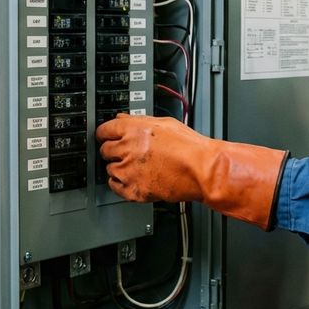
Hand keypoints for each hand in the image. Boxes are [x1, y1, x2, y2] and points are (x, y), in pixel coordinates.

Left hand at [96, 113, 288, 229]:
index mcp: (134, 129)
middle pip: (104, 150)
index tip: (108, 137)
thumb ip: (140, 120)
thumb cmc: (191, 147)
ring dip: (118, 167)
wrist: (203, 170)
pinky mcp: (133, 190)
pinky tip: (134, 178)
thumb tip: (123, 118)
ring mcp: (129, 171)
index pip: (104, 130)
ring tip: (136, 167)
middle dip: (113, 150)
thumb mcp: (165, 123)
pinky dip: (121, 183)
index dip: (106, 133)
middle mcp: (127, 149)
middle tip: (126, 153)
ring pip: (109, 168)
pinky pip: (114, 186)